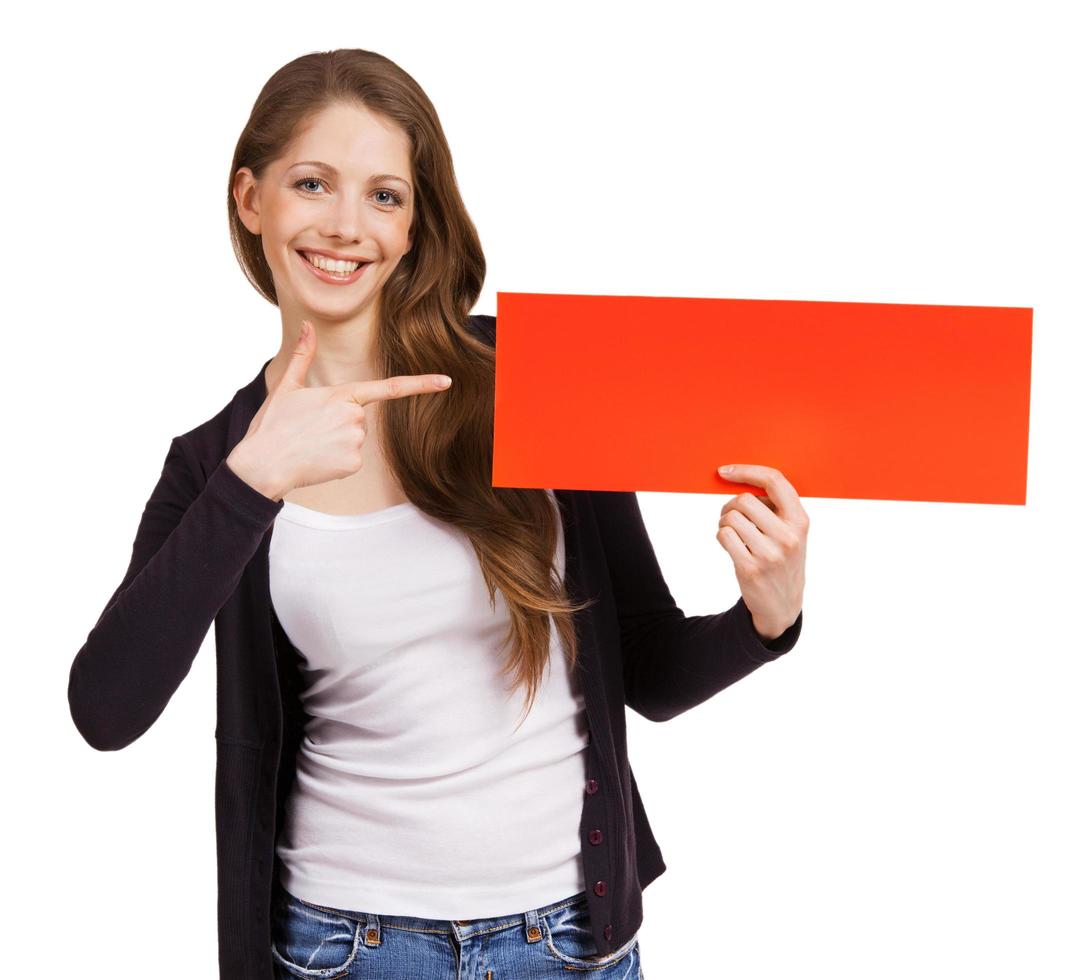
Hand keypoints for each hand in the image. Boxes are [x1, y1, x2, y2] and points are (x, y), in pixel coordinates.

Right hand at [228, 319, 452, 498]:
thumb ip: (303, 355)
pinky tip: (317, 460)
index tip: (446, 381)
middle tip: (310, 429)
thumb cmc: (272, 426)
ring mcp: (356, 441)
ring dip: (336, 442)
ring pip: (355, 439)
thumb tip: (308, 326)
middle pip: (359, 418)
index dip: (422, 384)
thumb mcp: (287, 387)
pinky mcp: (354, 464)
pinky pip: (352, 460)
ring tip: (310, 444)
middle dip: (339, 423)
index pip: (389, 387)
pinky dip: (336, 462)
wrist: (262, 464)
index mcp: (342, 394)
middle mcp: (355, 417)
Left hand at [716, 463, 807, 641]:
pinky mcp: (751, 568)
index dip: (747, 471)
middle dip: (730, 505)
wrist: (783, 605)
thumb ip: (775, 508)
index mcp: (800, 521)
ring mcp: (770, 553)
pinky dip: (722, 536)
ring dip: (724, 522)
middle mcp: (788, 536)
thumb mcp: (792, 532)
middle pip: (744, 499)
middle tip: (731, 517)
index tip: (725, 472)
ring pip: (731, 517)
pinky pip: (724, 536)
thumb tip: (738, 480)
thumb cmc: (783, 560)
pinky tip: (731, 545)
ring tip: (732, 533)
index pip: (774, 481)